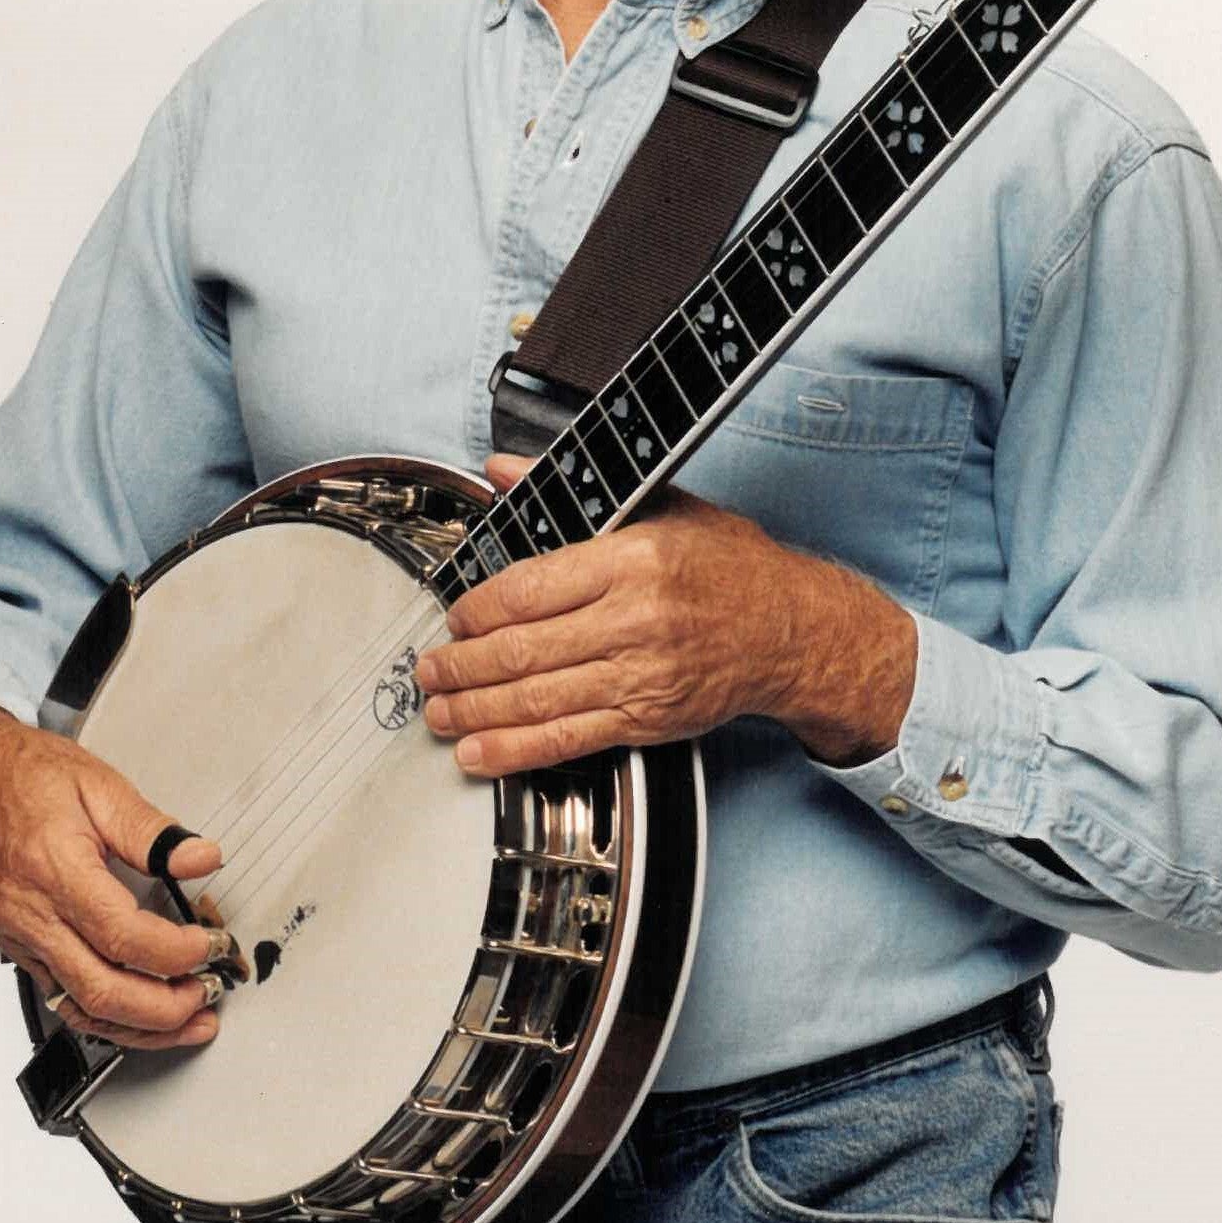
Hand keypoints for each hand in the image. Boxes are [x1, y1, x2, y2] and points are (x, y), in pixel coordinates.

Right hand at [0, 701, 236, 1051]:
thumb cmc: (22, 777)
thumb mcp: (98, 785)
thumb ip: (152, 831)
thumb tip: (201, 858)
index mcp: (56, 872)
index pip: (122, 935)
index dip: (174, 951)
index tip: (210, 945)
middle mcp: (34, 917)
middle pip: (100, 990)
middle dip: (163, 1008)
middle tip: (208, 994)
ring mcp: (23, 940)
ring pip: (79, 1009)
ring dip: (139, 1026)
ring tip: (187, 1020)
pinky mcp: (19, 949)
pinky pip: (63, 1000)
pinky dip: (106, 1016)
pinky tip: (140, 1014)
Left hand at [411, 457, 917, 775]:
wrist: (793, 631)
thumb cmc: (729, 565)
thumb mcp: (659, 507)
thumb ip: (569, 493)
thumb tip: (501, 470)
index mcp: (633, 559)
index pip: (532, 587)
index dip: (479, 607)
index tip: (454, 614)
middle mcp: (635, 620)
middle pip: (524, 649)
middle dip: (462, 664)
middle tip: (428, 667)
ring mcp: (641, 675)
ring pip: (537, 698)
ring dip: (475, 709)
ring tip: (437, 709)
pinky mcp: (646, 720)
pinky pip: (568, 739)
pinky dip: (514, 750)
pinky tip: (477, 752)